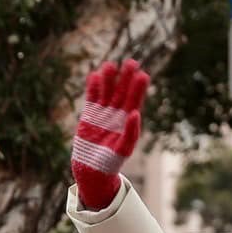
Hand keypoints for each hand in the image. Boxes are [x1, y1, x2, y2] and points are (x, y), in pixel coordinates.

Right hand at [71, 59, 149, 209]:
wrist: (92, 170)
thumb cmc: (111, 163)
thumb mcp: (123, 149)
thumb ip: (130, 132)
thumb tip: (135, 113)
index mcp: (128, 122)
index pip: (134, 101)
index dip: (138, 89)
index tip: (143, 75)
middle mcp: (116, 115)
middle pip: (122, 92)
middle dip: (126, 78)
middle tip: (131, 62)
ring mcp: (102, 114)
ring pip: (106, 92)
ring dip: (108, 79)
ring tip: (110, 65)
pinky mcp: (88, 115)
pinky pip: (91, 98)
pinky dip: (92, 88)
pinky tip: (94, 76)